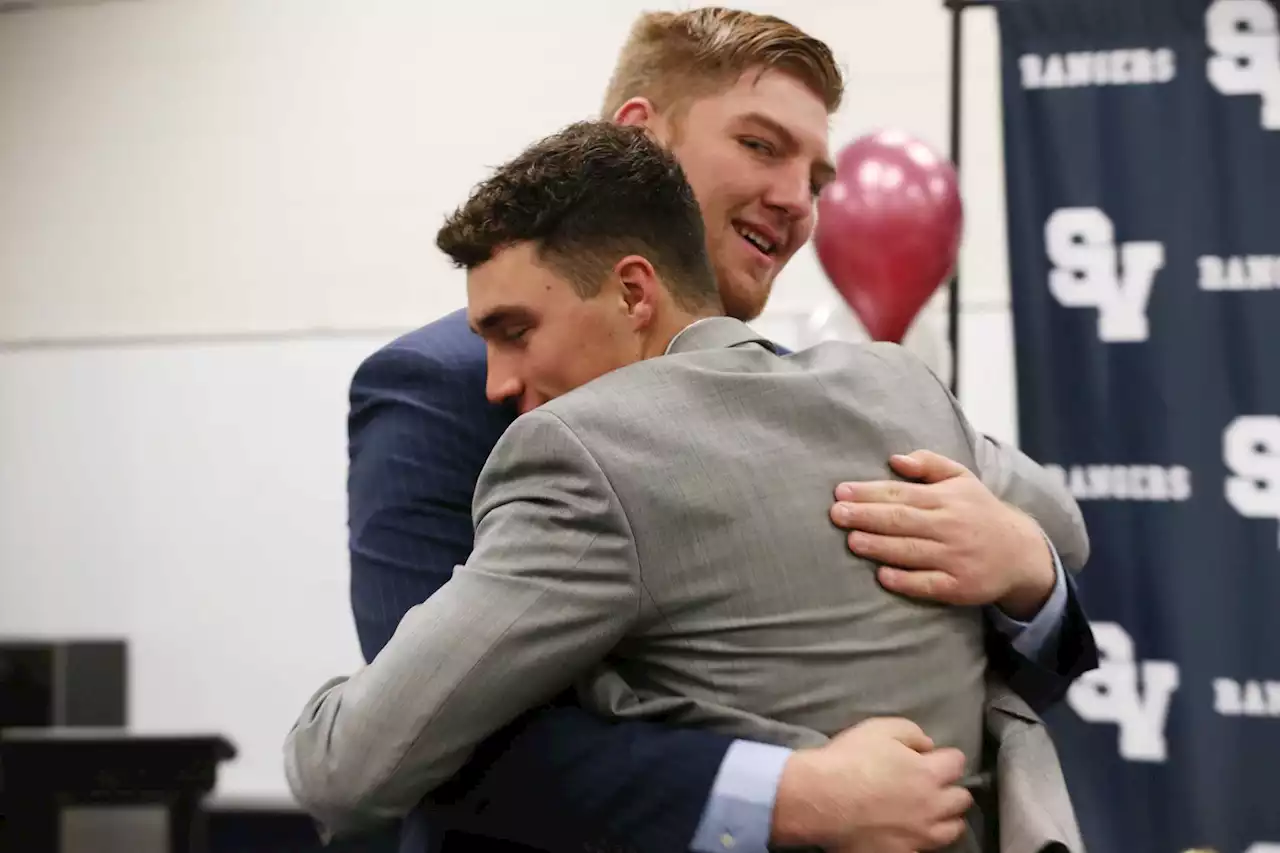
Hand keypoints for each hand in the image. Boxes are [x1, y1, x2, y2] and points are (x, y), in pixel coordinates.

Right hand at [770, 717, 971, 851]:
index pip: (958, 762)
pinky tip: (908, 830)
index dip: (946, 757)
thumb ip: (911, 733)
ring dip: (945, 818)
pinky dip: (921, 839)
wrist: (820, 798)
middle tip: (932, 784)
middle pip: (961, 799)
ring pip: (952, 830)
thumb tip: (928, 746)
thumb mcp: (879, 728)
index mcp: (929, 774)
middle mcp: (932, 807)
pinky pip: (925, 849)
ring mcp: (919, 836)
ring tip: (929, 812)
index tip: (934, 757)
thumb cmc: (849, 759)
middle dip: (950, 788)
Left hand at [829, 450, 1055, 618]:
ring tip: (851, 541)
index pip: (901, 494)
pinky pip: (929, 584)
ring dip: (880, 546)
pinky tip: (883, 576)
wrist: (1020, 552)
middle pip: (903, 520)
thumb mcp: (961, 479)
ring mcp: (956, 558)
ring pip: (912, 551)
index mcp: (947, 499)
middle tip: (838, 514)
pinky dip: (906, 580)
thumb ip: (929, 463)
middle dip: (867, 516)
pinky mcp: (960, 586)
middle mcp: (951, 527)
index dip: (869, 492)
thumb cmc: (978, 511)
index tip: (841, 492)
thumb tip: (895, 458)